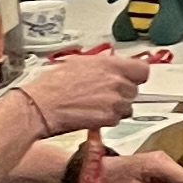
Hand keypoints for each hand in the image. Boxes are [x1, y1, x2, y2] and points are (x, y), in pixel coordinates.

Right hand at [9, 51, 141, 132]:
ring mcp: (114, 101)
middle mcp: (116, 82)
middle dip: (122, 93)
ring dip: (115, 107)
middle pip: (134, 90)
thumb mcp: (78, 63)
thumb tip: (112, 67)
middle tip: (103, 94)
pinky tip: (90, 113)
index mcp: (109, 64)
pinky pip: (116, 119)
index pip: (142, 69)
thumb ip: (102, 65)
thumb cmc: (51, 85)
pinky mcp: (109, 118)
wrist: (40, 106)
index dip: (136, 75)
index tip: (131, 78)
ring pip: (127, 106)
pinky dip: (107, 118)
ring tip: (94, 104)